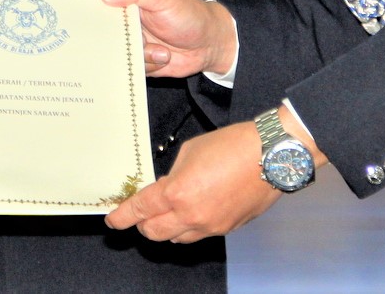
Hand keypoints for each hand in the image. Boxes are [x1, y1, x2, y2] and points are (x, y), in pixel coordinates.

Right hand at [101, 0, 237, 77]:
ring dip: (140, 52)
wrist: (210, 46)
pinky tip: (164, 56)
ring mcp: (132, 36)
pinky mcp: (138, 56)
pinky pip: (130, 63)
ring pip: (116, 48)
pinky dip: (147, 63)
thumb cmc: (190, 14)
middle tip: (134, 38)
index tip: (87, 10)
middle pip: (103, 23)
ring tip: (162, 50)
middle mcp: (128, 14)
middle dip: (114, 35)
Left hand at [105, 121, 278, 241]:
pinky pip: (200, 235)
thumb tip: (168, 186)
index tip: (113, 221)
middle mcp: (192, 215)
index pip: (140, 210)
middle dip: (142, 225)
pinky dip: (190, 226)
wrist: (271, 155)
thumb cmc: (233, 146)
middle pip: (154, 232)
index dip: (122, 217)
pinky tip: (194, 210)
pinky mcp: (228, 228)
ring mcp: (211, 225)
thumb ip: (173, 174)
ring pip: (177, 239)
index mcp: (177, 193)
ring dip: (167, 228)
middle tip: (140, 214)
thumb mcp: (190, 151)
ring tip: (169, 211)